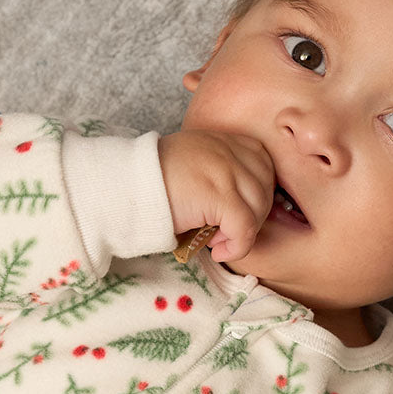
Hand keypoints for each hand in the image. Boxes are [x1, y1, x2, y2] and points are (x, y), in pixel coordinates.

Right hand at [158, 129, 274, 261]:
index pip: (263, 165)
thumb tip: (240, 205)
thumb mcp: (192, 164)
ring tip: (218, 241)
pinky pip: (245, 228)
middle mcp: (229, 152)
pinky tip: (217, 252)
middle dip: (253, 215)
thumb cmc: (153, 182)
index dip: (256, 193)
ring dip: (242, 233)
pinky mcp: (219, 196)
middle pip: (266, 188)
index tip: (236, 211)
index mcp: (224, 141)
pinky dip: (237, 247)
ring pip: (259, 210)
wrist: (126, 185)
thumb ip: (217, 172)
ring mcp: (226, 172)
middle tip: (226, 231)